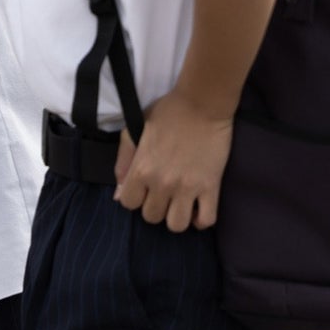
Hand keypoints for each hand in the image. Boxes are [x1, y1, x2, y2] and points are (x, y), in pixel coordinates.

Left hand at [113, 91, 235, 231]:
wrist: (202, 103)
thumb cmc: (168, 113)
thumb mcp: (136, 129)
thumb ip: (124, 160)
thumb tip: (118, 194)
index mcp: (141, 169)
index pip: (128, 204)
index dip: (134, 198)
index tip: (143, 189)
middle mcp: (162, 183)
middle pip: (151, 217)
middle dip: (154, 207)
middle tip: (163, 193)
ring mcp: (188, 187)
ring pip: (176, 225)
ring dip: (176, 217)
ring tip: (179, 202)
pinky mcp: (211, 187)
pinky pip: (207, 220)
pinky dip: (201, 220)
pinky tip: (197, 207)